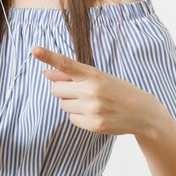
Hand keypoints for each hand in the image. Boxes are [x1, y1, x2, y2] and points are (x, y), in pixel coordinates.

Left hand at [31, 46, 166, 136]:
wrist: (142, 113)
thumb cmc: (116, 90)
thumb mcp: (97, 77)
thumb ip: (70, 75)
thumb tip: (46, 73)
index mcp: (93, 74)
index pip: (66, 64)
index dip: (48, 56)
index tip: (34, 49)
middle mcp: (92, 91)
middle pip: (56, 90)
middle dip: (63, 90)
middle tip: (79, 90)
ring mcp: (93, 109)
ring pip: (63, 105)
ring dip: (71, 103)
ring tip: (91, 102)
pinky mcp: (94, 125)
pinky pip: (71, 119)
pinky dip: (78, 116)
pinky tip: (94, 113)